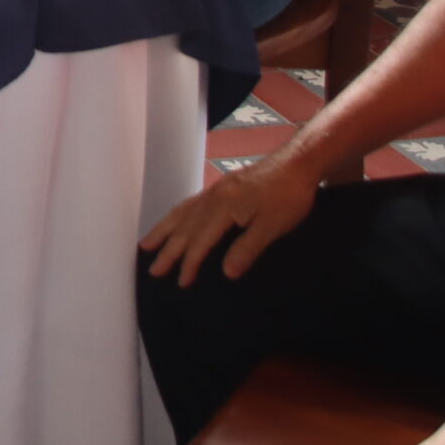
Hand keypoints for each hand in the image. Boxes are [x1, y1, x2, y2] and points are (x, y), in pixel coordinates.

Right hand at [139, 147, 319, 285]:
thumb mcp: (273, 227)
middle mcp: (213, 197)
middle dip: (168, 250)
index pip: (200, 241)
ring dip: (164, 231)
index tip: (181, 282)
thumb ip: (247, 249)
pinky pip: (191, 203)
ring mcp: (215, 190)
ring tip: (146, 245)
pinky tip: (174, 222)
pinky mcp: (222, 187)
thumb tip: (226, 274)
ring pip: (183, 213)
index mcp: (224, 207)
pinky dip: (177, 215)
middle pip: (185, 227)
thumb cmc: (289, 196)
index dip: (190, 263)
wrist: (297, 163)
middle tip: (152, 270)